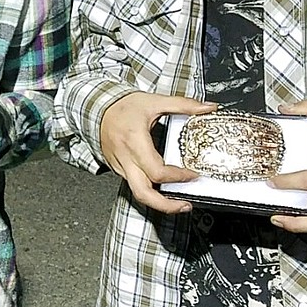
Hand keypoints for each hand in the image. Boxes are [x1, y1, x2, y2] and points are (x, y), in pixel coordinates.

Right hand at [100, 91, 217, 214]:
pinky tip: (163, 188)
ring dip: (159, 202)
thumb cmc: (122, 106)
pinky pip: (135, 185)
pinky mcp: (119, 170)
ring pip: (138, 193)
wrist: (98, 109)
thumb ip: (183, 105)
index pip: (157, 171)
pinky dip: (151, 191)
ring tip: (178, 203)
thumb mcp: (155, 101)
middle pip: (143, 194)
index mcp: (135, 142)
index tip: (193, 174)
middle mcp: (126, 159)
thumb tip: (208, 108)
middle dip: (166, 205)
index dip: (177, 177)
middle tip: (185, 205)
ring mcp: (120, 167)